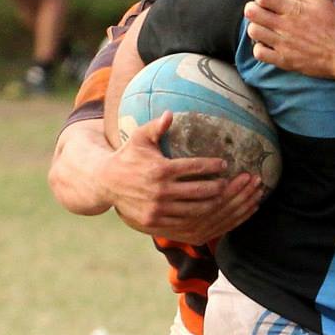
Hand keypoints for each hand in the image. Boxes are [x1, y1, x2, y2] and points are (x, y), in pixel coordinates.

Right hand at [104, 110, 264, 242]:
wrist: (105, 182)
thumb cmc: (127, 156)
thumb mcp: (139, 137)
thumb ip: (157, 126)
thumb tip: (171, 113)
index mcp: (161, 169)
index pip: (195, 167)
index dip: (213, 165)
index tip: (224, 164)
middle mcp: (160, 190)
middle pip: (200, 190)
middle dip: (219, 187)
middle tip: (229, 183)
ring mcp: (158, 208)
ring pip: (195, 209)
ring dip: (212, 204)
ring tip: (222, 197)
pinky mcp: (153, 221)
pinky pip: (182, 221)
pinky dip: (197, 218)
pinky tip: (205, 212)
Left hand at [244, 0, 334, 80]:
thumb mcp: (321, 2)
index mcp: (294, 8)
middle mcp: (285, 25)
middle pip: (252, 13)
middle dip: (254, 9)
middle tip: (262, 12)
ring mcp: (283, 44)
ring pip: (253, 32)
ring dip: (256, 28)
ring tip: (265, 28)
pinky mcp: (284, 60)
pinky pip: (259, 54)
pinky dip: (260, 48)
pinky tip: (268, 45)